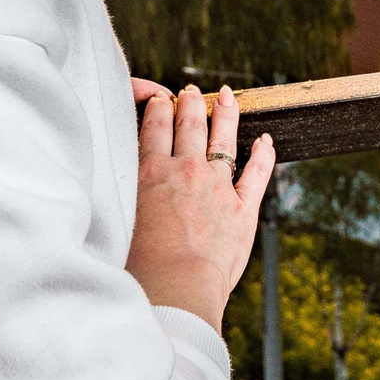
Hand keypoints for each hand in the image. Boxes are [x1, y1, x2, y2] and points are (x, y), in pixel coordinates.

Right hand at [125, 82, 275, 330]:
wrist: (177, 288)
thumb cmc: (140, 267)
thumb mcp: (119, 221)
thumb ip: (123, 198)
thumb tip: (113, 189)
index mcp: (151, 173)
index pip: (155, 128)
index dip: (159, 107)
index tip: (161, 98)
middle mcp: (186, 172)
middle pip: (190, 125)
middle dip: (191, 103)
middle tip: (191, 92)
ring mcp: (218, 187)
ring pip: (224, 139)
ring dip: (226, 113)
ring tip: (228, 96)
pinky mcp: (244, 209)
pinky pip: (258, 173)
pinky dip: (264, 154)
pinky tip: (266, 141)